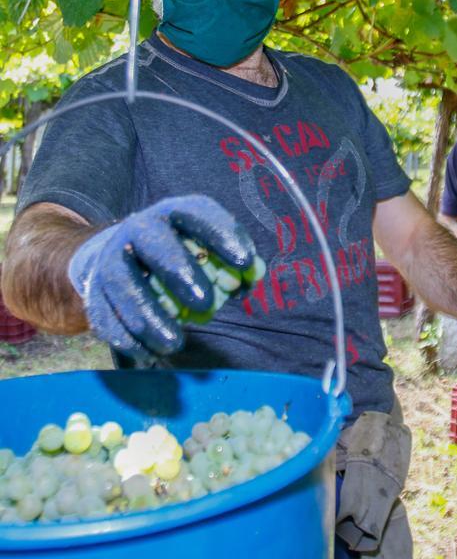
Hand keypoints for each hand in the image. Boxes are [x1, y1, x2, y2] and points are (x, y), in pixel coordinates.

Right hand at [68, 195, 256, 359]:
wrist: (122, 254)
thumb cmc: (182, 252)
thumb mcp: (208, 247)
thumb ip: (234, 261)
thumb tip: (253, 277)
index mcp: (174, 212)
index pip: (199, 214)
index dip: (222, 234)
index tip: (245, 262)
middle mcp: (140, 229)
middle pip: (155, 243)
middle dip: (179, 271)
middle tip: (205, 303)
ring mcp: (112, 258)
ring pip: (123, 283)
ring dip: (148, 316)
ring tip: (175, 344)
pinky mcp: (95, 290)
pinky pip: (104, 314)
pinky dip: (126, 336)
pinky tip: (148, 353)